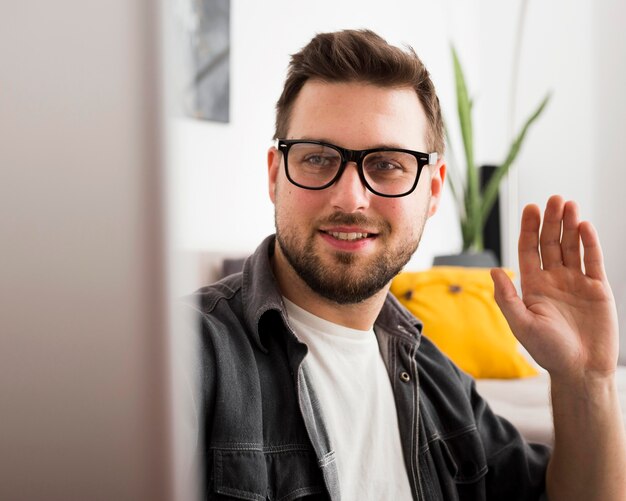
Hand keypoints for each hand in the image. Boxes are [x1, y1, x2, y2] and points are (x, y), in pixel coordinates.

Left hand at [491, 195, 618, 381]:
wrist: (581, 370)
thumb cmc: (548, 351)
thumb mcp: (522, 324)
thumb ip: (507, 298)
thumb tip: (494, 270)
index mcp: (532, 286)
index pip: (528, 250)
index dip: (528, 229)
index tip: (529, 208)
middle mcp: (553, 280)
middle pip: (550, 243)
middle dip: (550, 221)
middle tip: (552, 199)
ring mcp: (576, 282)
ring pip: (572, 247)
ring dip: (569, 225)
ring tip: (568, 204)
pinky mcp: (597, 288)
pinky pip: (593, 260)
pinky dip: (589, 242)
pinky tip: (584, 226)